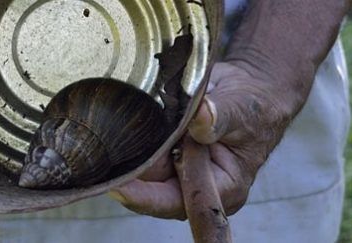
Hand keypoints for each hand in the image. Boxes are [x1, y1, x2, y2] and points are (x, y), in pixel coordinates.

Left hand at [109, 62, 304, 219]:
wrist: (249, 91)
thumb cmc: (254, 107)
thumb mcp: (242, 109)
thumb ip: (220, 116)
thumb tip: (201, 118)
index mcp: (222, 188)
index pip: (177, 200)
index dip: (146, 197)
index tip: (118, 188)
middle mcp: (195, 184)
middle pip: (150, 190)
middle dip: (125, 177)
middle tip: (97, 162)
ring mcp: (177, 169)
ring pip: (141, 170)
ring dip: (124, 156)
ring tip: (104, 140)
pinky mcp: (164, 152)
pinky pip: (141, 151)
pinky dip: (128, 140)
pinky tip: (111, 129)